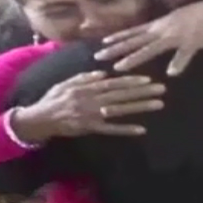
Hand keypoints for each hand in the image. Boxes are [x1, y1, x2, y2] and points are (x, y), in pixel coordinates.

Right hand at [11, 71, 165, 142]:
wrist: (40, 118)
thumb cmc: (53, 99)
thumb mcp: (66, 83)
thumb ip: (85, 77)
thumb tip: (103, 73)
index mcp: (88, 87)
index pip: (113, 83)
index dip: (131, 81)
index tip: (148, 79)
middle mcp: (93, 99)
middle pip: (122, 94)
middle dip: (142, 92)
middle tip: (161, 89)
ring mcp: (93, 114)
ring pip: (120, 110)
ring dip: (140, 107)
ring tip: (158, 104)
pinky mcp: (90, 128)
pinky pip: (111, 129)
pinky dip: (125, 129)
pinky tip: (141, 129)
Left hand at [95, 0, 202, 75]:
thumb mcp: (183, 18)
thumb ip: (170, 28)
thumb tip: (160, 35)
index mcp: (163, 23)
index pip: (136, 31)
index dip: (119, 37)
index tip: (103, 44)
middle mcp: (166, 28)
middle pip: (137, 40)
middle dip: (116, 49)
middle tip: (98, 57)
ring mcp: (179, 34)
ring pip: (152, 48)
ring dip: (136, 57)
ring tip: (120, 67)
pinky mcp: (195, 41)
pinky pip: (184, 54)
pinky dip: (178, 63)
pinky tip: (171, 74)